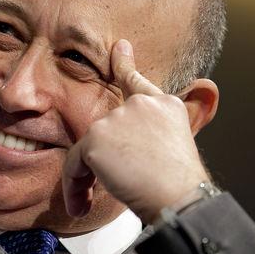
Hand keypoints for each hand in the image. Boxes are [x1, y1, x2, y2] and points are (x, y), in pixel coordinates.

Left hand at [62, 39, 208, 223]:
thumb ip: (156, 132)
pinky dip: (73, 187)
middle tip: (110, 187)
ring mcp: (116, 118)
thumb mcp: (177, 147)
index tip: (119, 47)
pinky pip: (73, 165)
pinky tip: (82, 206)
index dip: (124, 64)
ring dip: (86, 178)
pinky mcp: (96, 137)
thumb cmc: (181, 184)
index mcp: (163, 105)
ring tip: (92, 202)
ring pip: (88, 149)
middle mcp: (139, 105)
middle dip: (101, 160)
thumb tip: (151, 129)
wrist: (179, 198)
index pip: (136, 81)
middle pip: (104, 130)